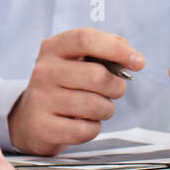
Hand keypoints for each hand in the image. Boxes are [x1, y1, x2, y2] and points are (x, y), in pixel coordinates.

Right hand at [8, 27, 144, 155]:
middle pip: (96, 76)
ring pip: (95, 106)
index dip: (116, 48)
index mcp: (53, 48)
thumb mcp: (76, 60)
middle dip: (116, 87)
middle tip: (113, 90)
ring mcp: (41, 99)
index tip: (138, 62)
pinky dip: (93, 129)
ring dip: (106, 109)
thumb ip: (105, 49)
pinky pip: (86, 130)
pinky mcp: (44, 126)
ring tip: (95, 107)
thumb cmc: (65, 84)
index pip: (85, 39)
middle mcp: (43, 71)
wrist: (31, 117)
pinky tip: (82, 122)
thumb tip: (132, 56)